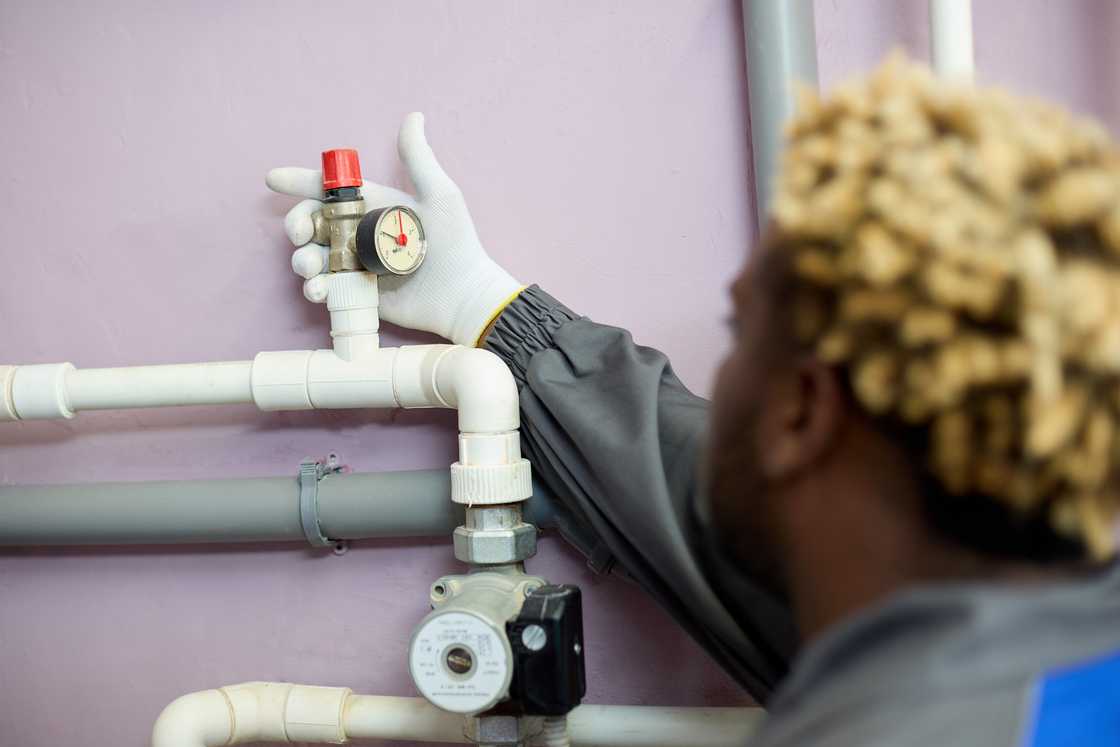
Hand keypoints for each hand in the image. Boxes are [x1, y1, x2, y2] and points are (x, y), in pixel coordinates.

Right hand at [266, 113, 522, 346]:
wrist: (463, 294)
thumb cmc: (456, 243)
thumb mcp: (439, 195)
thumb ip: (419, 158)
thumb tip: (413, 115)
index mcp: (372, 206)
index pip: (328, 191)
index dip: (299, 182)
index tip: (273, 179)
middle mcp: (358, 234)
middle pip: (311, 224)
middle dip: (296, 225)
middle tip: (300, 233)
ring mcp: (355, 265)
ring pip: (311, 257)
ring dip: (302, 260)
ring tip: (311, 268)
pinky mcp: (357, 293)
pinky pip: (325, 288)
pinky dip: (315, 289)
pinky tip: (319, 290)